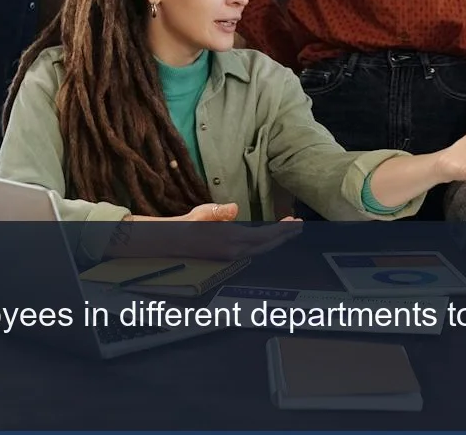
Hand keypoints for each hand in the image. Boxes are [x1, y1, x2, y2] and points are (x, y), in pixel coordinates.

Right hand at [112, 205, 302, 260]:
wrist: (168, 243)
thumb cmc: (183, 225)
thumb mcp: (201, 214)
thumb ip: (220, 212)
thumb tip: (235, 208)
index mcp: (229, 240)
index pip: (265, 237)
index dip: (282, 231)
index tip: (295, 223)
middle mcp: (233, 251)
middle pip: (266, 245)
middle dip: (284, 236)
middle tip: (297, 225)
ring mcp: (230, 256)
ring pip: (260, 249)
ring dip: (274, 239)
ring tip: (286, 229)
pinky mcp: (226, 257)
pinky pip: (251, 250)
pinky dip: (263, 243)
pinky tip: (266, 236)